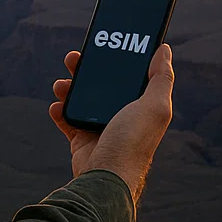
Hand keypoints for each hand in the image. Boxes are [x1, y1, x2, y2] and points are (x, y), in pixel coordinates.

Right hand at [47, 43, 174, 201]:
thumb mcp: (155, 106)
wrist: (105, 178)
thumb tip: (165, 49)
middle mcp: (122, 116)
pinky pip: (66, 119)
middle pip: (101, 85)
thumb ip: (162, 78)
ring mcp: (100, 128)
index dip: (117, 60)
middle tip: (73, 57)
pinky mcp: (82, 140)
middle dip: (86, 70)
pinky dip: (59, 110)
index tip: (104, 44)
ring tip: (61, 84)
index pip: (128, 77)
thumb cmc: (133, 143)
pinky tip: (56, 105)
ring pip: (81, 99)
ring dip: (68, 88)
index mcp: (141, 107)